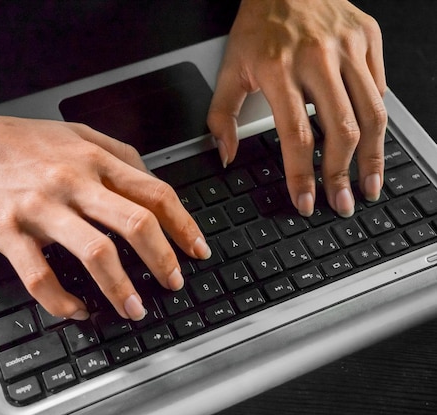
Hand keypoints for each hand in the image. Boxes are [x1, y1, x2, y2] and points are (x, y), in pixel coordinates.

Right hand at [0, 111, 210, 320]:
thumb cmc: (22, 141)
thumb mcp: (78, 134)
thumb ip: (119, 155)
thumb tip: (152, 184)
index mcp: (95, 159)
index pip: (155, 194)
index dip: (183, 226)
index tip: (197, 250)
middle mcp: (74, 181)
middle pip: (135, 224)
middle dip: (163, 261)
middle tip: (173, 283)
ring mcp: (41, 206)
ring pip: (95, 253)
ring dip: (120, 289)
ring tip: (134, 309)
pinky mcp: (8, 230)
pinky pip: (39, 275)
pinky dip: (61, 301)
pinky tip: (76, 310)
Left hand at [208, 0, 386, 216]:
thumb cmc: (258, 24)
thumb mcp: (229, 68)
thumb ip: (221, 116)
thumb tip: (226, 154)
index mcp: (278, 69)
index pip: (295, 134)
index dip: (302, 174)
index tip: (305, 201)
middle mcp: (317, 58)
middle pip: (341, 129)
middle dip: (342, 175)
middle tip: (341, 203)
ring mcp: (349, 47)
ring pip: (372, 112)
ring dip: (373, 156)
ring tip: (369, 184)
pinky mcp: (369, 38)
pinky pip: (380, 87)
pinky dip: (377, 119)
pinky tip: (372, 142)